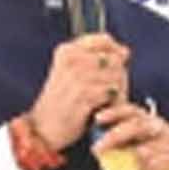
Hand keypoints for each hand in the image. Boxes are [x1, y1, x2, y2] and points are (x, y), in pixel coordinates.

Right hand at [29, 34, 129, 153]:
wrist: (43, 129)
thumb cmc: (61, 102)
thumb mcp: (71, 73)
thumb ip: (96, 59)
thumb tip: (125, 51)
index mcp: (66, 51)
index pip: (104, 40)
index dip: (115, 51)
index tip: (116, 63)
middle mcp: (71, 61)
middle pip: (114, 59)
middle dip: (118, 74)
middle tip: (111, 89)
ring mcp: (77, 79)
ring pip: (115, 76)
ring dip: (117, 90)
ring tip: (107, 100)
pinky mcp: (83, 97)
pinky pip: (111, 93)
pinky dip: (113, 101)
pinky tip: (105, 108)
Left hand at [94, 101, 168, 169]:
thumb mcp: (133, 155)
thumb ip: (120, 146)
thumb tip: (98, 143)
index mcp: (150, 124)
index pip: (132, 111)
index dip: (114, 112)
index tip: (97, 119)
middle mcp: (163, 129)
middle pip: (137, 125)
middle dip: (114, 135)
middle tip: (97, 149)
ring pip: (146, 147)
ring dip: (134, 159)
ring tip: (132, 169)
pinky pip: (160, 163)